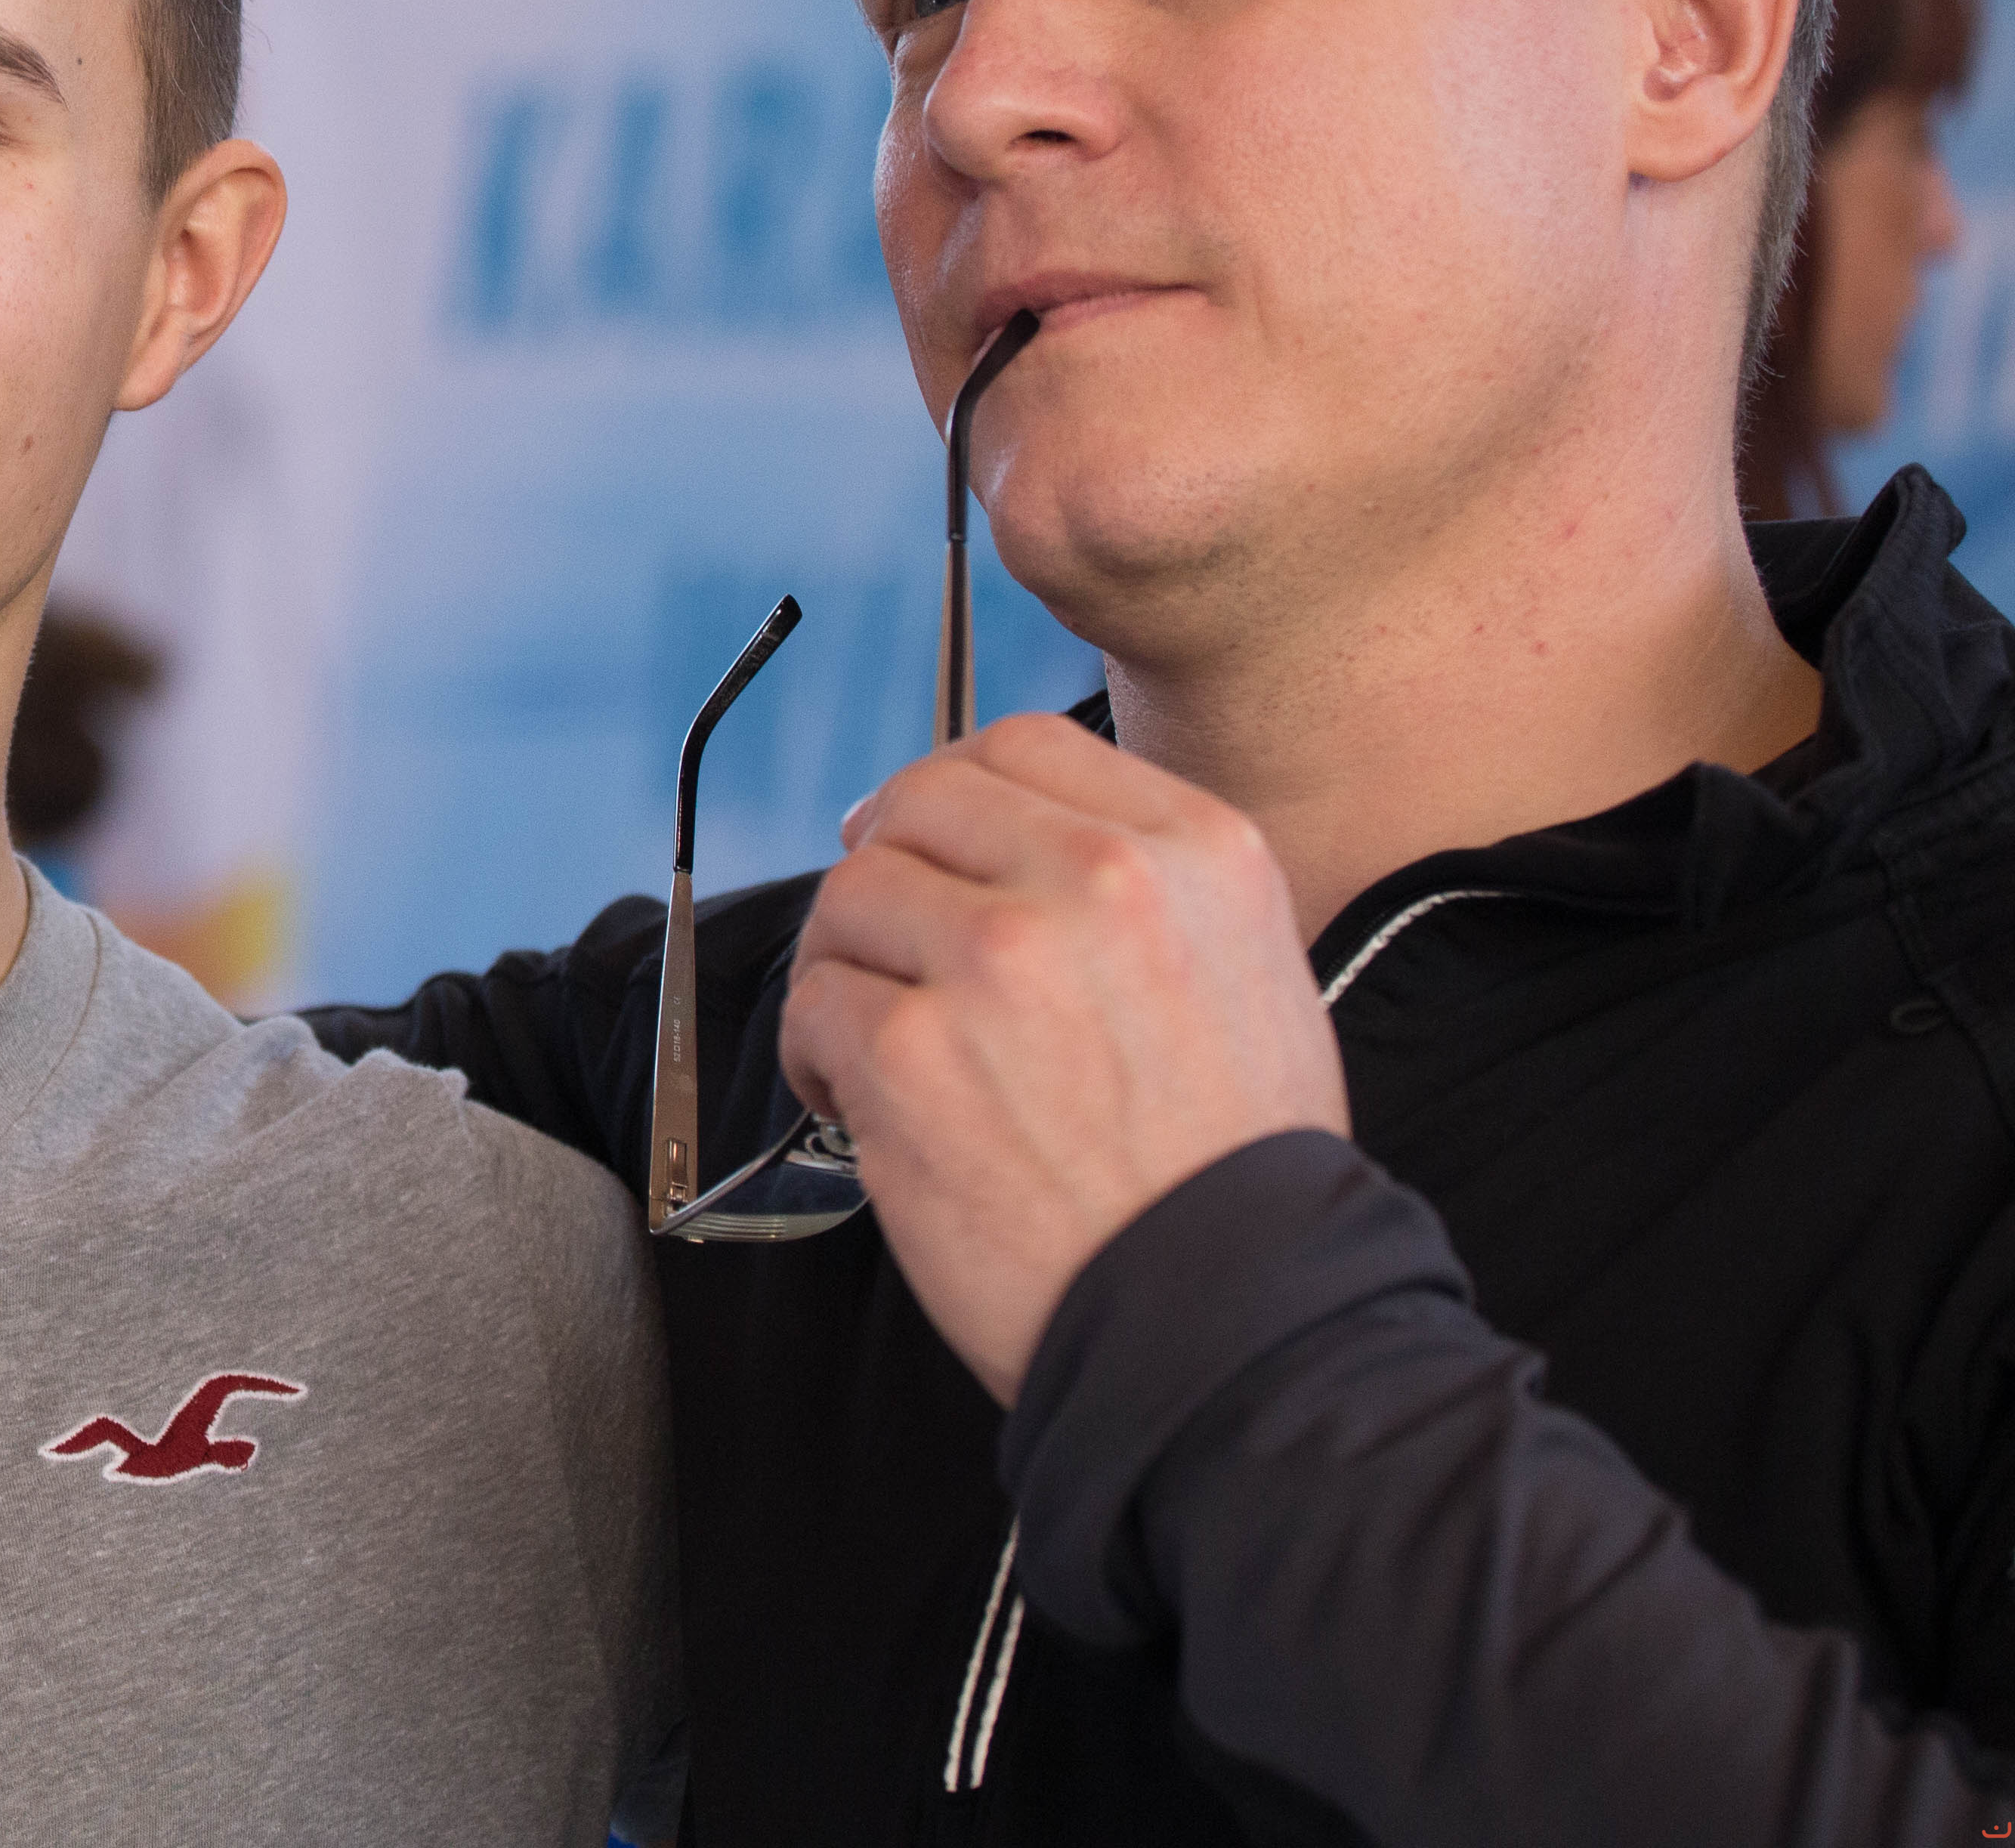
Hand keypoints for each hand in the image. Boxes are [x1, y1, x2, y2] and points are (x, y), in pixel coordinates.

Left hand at [780, 713, 1345, 1403]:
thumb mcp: (1253, 975)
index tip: (932, 844)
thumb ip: (1146, 883)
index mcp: (1197, 854)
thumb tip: (1007, 830)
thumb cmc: (1232, 1173)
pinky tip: (866, 1104)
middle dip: (888, 866)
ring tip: (886, 1045)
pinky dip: (819, 1053)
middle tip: (886, 941)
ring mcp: (997, 961)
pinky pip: (816, 1000)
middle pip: (921, 803)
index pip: (1023, 746)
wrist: (1229, 1323)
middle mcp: (1099, 885)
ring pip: (852, 895)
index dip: (955, 792)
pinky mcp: (910, 1052)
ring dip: (850, 965)